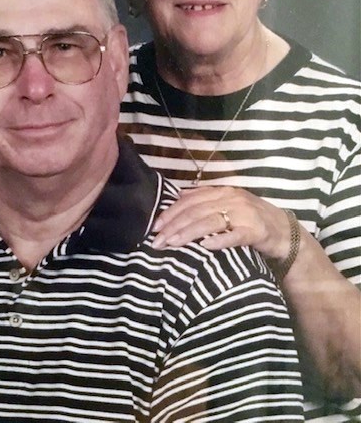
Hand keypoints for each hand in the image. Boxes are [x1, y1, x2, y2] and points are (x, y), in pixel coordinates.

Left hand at [152, 186, 291, 260]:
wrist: (284, 231)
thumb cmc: (250, 219)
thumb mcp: (228, 204)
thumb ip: (205, 201)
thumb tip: (179, 198)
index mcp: (222, 191)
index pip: (190, 200)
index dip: (171, 213)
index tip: (155, 227)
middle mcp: (231, 199)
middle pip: (196, 211)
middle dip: (174, 226)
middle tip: (157, 241)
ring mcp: (244, 214)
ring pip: (210, 222)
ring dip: (189, 233)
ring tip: (172, 244)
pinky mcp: (255, 231)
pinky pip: (234, 236)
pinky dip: (219, 241)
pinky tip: (205, 247)